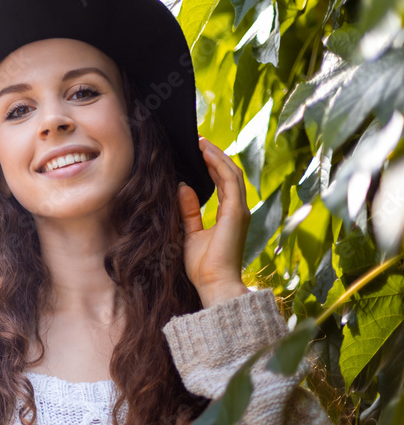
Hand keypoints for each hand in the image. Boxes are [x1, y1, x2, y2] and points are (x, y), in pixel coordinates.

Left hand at [178, 136, 251, 307]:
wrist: (214, 283)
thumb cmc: (203, 266)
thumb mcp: (190, 233)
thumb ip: (189, 210)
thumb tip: (183, 186)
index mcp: (229, 214)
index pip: (223, 183)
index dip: (212, 165)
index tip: (199, 151)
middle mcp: (238, 210)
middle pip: (229, 174)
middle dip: (214, 156)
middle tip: (198, 141)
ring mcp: (240, 210)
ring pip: (232, 173)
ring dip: (216, 156)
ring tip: (201, 142)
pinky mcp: (237, 212)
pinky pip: (230, 181)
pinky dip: (219, 165)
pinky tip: (207, 154)